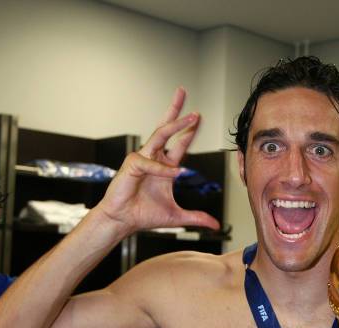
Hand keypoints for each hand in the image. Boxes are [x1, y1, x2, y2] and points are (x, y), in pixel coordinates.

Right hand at [99, 87, 219, 233]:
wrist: (123, 221)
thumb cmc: (144, 215)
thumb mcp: (177, 217)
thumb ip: (197, 218)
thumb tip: (215, 225)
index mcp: (164, 167)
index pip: (179, 144)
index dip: (189, 131)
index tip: (198, 118)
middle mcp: (153, 158)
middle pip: (165, 129)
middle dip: (175, 111)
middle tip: (183, 92)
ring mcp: (142, 159)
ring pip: (159, 135)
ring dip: (176, 124)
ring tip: (192, 117)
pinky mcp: (133, 165)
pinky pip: (150, 164)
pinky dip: (162, 169)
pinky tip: (175, 173)